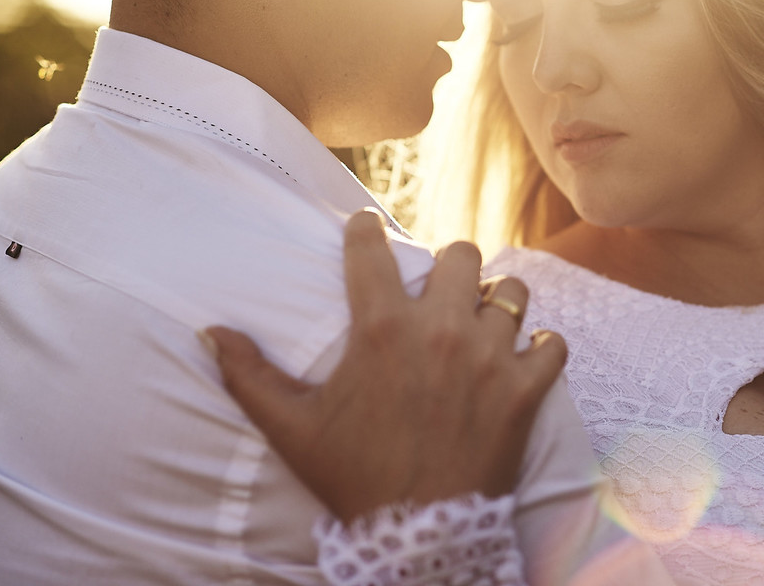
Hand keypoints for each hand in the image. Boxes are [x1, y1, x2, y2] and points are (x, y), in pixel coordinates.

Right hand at [201, 209, 567, 522]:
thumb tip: (210, 331)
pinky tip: (527, 355)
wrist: (416, 538)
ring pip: (511, 292)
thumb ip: (249, 375)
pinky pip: (553, 344)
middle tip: (439, 288)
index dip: (366, 230)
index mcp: (381, 329)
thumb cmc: (352, 477)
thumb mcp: (292, 428)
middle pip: (460, 254)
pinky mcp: (527, 390)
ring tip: (483, 320)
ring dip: (496, 302)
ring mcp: (491, 357)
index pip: (372, 250)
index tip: (366, 226)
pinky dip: (543, 347)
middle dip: (448, 265)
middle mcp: (440, 330)